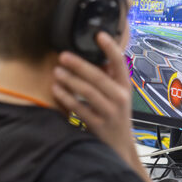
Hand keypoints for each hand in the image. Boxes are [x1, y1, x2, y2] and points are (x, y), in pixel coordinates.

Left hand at [51, 31, 134, 159]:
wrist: (119, 146)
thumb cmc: (114, 115)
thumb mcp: (117, 95)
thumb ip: (107, 78)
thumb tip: (89, 55)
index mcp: (125, 86)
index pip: (120, 62)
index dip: (110, 48)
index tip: (99, 34)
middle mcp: (120, 98)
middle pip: (99, 77)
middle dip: (79, 65)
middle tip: (62, 55)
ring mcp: (110, 112)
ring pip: (88, 92)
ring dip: (70, 80)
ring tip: (56, 72)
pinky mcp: (99, 125)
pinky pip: (80, 109)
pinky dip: (66, 98)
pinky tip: (56, 89)